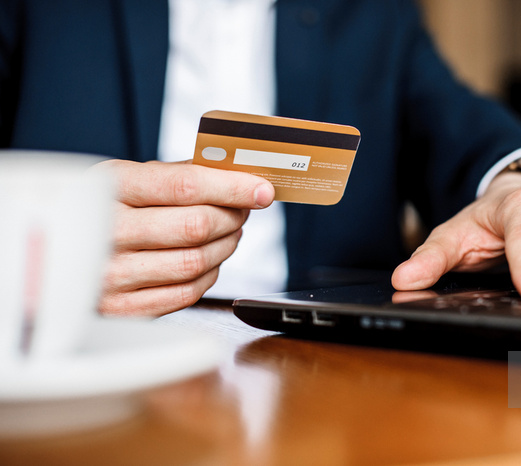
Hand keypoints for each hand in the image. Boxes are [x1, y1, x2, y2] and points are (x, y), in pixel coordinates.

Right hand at [95, 160, 274, 315]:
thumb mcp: (124, 179)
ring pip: (196, 261)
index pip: (185, 185)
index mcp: (109, 188)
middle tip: (242, 209)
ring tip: (229, 232)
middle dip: (233, 216)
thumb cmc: (100, 211)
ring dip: (226, 245)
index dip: (233, 187)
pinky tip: (209, 260)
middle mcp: (106, 232)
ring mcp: (111, 275)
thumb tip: (235, 172)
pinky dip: (210, 275)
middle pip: (197, 225)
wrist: (54, 254)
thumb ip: (177, 174)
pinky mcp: (123, 309)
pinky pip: (186, 294)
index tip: (261, 189)